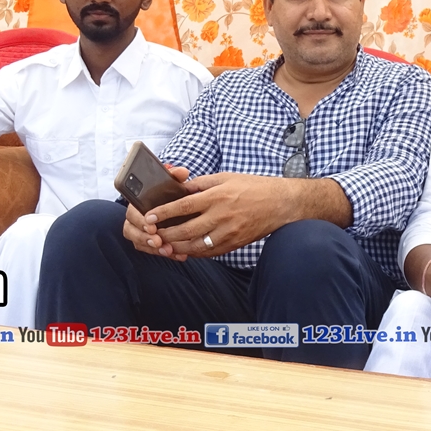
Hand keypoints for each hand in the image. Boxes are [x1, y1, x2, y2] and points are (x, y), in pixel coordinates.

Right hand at [122, 164, 189, 261]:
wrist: (174, 203)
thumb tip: (182, 172)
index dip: (140, 220)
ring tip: (168, 250)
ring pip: (139, 243)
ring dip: (153, 248)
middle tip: (159, 241)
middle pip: (131, 230)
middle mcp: (135, 218)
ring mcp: (139, 231)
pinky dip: (162, 253)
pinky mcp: (147, 242)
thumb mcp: (172, 181)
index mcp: (138, 202)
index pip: (132, 211)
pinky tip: (177, 255)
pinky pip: (150, 251)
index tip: (152, 226)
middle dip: (145, 238)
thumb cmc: (170, 190)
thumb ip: (175, 175)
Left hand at [142, 172, 292, 257]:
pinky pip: (209, 253)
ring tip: (165, 246)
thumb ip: (201, 184)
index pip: (183, 206)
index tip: (148, 217)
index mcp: (217, 196)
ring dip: (177, 247)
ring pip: (195, 246)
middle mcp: (221, 216)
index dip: (163, 213)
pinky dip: (194, 253)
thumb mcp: (226, 178)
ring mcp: (228, 233)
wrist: (282, 203)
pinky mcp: (235, 244)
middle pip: (185, 230)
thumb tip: (180, 189)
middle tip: (152, 236)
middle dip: (165, 235)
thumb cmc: (254, 187)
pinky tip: (185, 251)